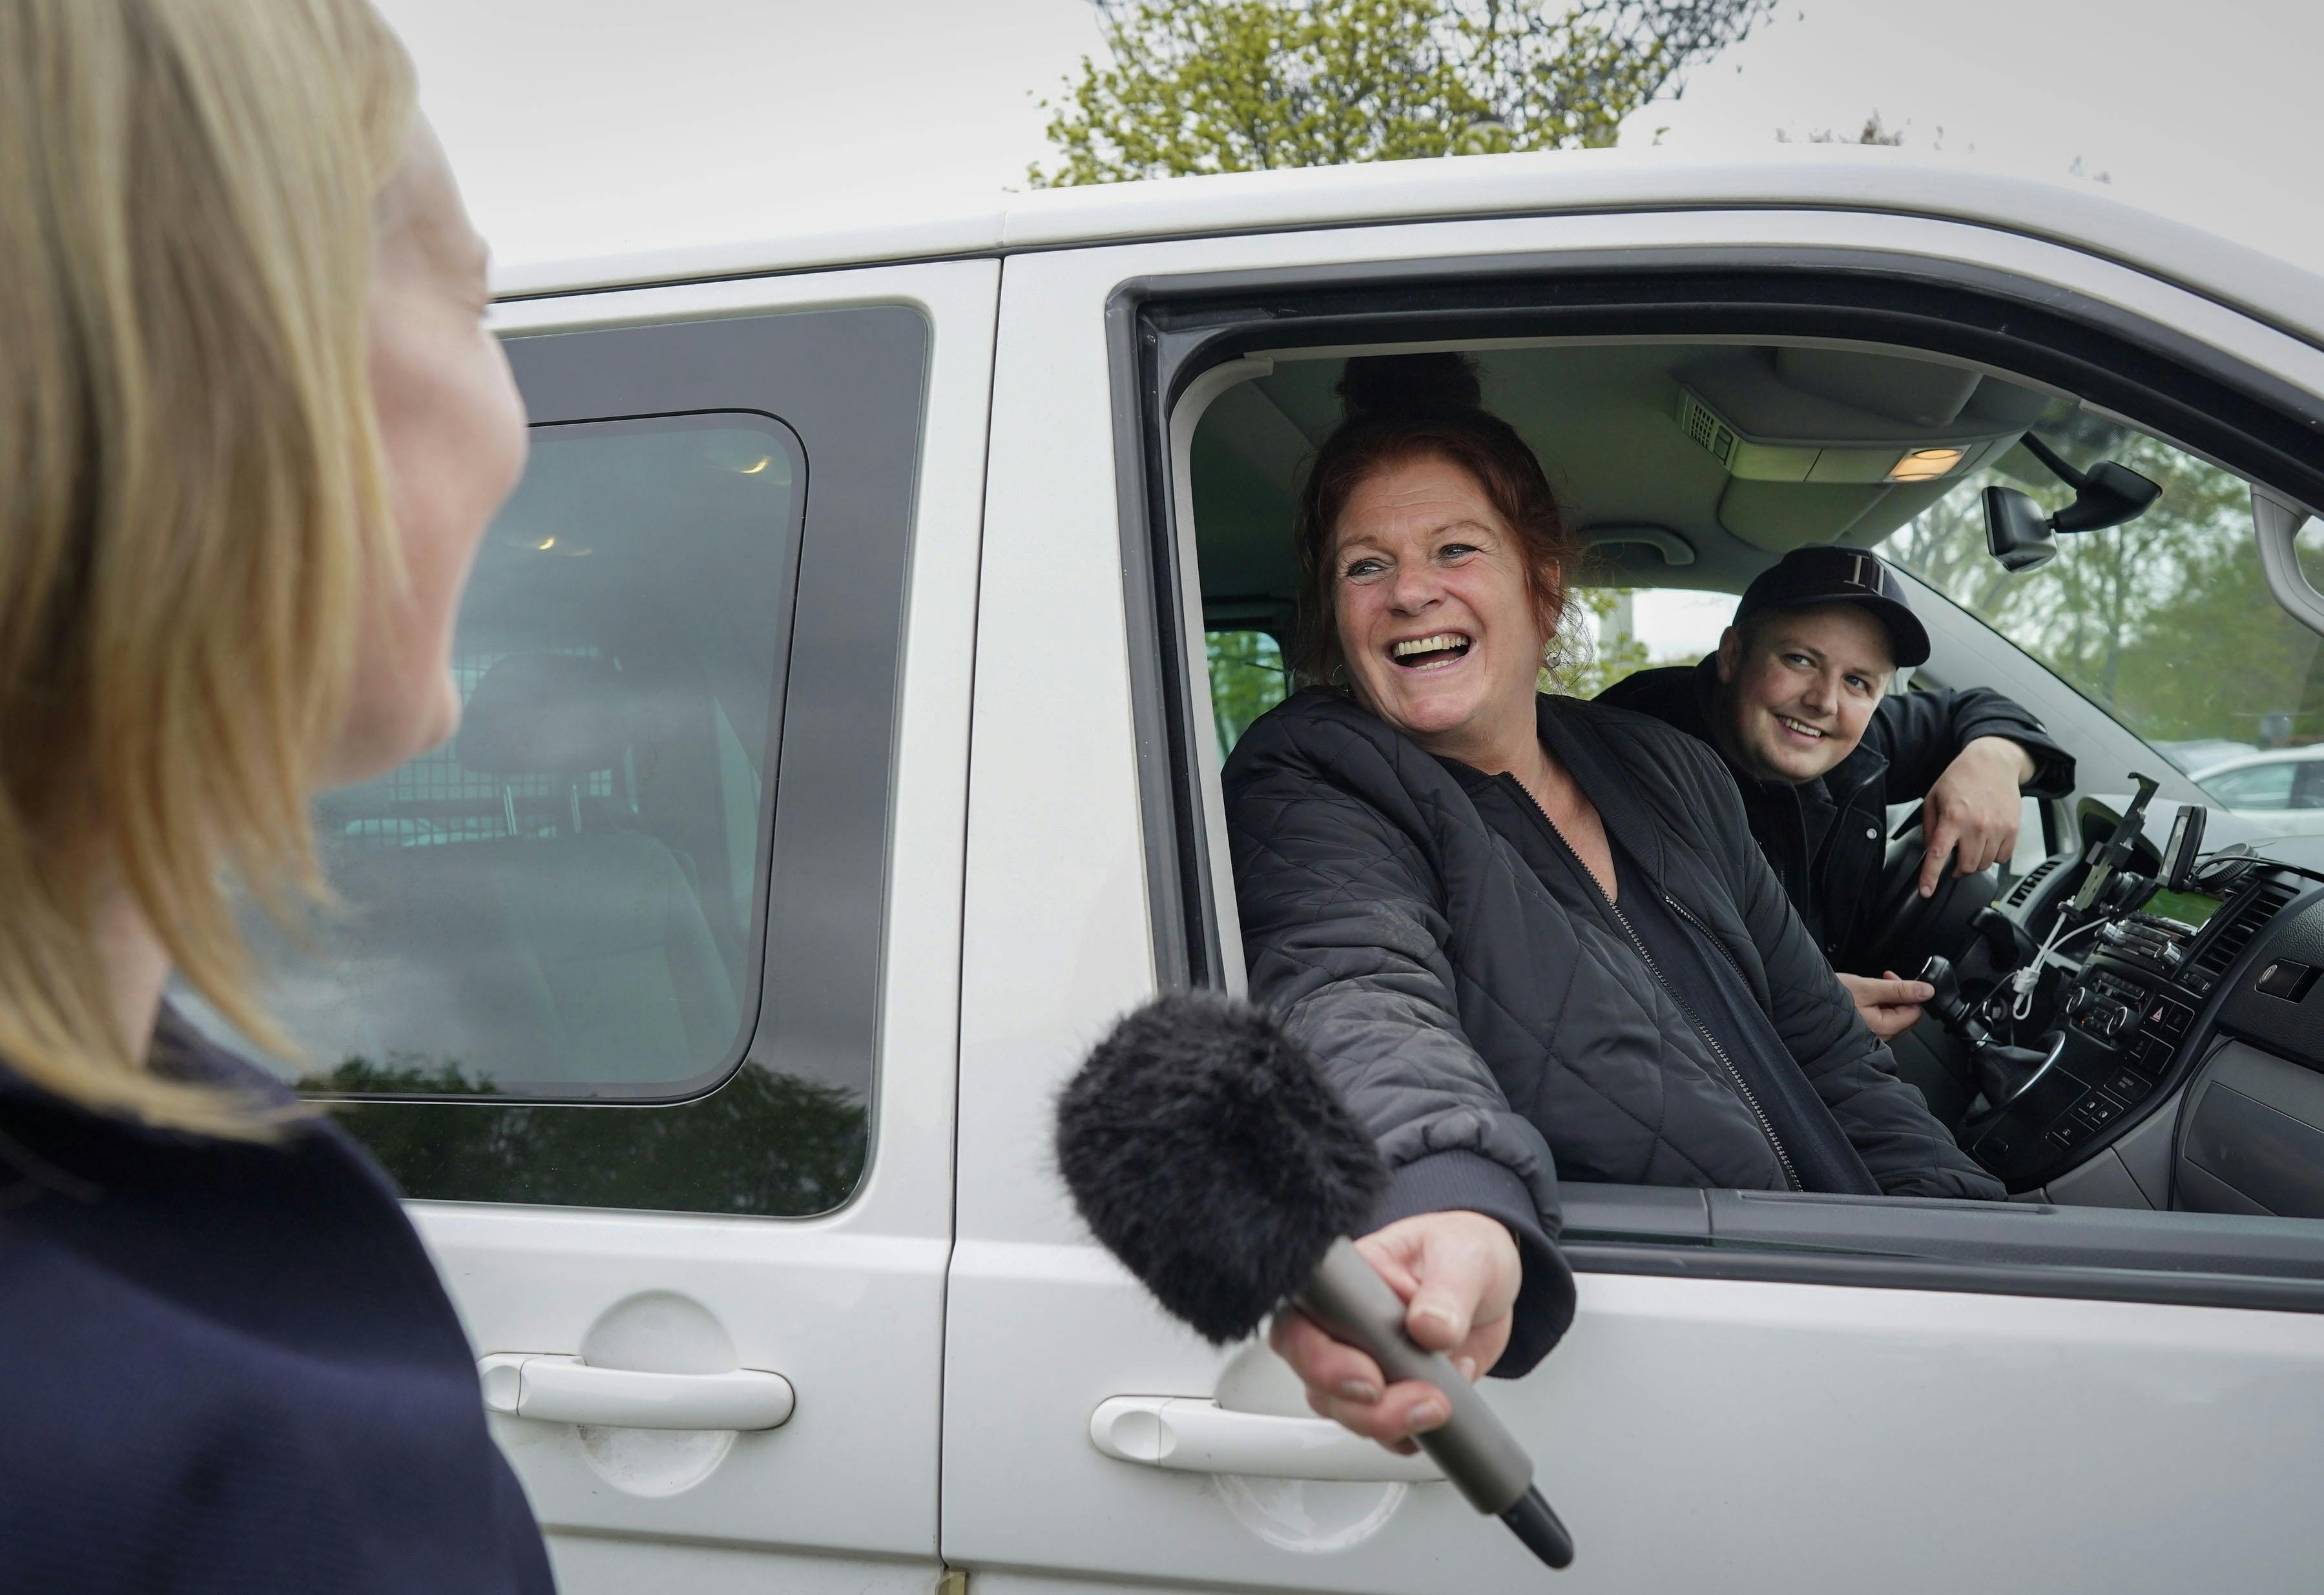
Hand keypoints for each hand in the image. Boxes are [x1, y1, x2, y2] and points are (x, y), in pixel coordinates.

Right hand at [1267, 1210, 1519, 1454]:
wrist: (1490, 1284)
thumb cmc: (1460, 1252)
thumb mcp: (1463, 1257)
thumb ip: (1446, 1290)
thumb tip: (1429, 1326)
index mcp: (1341, 1285)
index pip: (1300, 1326)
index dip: (1322, 1362)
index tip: (1370, 1379)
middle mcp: (1342, 1329)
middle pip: (1318, 1384)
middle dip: (1364, 1409)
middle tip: (1420, 1402)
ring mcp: (1365, 1365)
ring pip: (1347, 1414)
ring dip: (1392, 1424)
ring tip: (1441, 1403)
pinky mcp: (1392, 1394)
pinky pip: (1386, 1433)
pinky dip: (1416, 1432)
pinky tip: (1449, 1402)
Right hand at [1838, 970, 1932, 1039]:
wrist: (1805, 1004)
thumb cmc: (1831, 998)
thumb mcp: (1868, 988)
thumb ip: (1900, 990)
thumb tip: (1927, 991)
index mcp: (1884, 1027)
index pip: (1914, 1011)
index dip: (1908, 992)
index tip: (1890, 979)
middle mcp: (1880, 1037)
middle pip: (1905, 1016)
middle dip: (1898, 996)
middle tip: (1881, 981)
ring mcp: (1872, 1036)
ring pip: (1892, 1017)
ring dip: (1886, 1000)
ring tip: (1868, 989)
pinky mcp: (1863, 1033)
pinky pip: (1879, 1020)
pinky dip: (1876, 1006)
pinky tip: (1862, 999)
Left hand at [1919, 736, 2037, 897]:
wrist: (1993, 763)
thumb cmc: (1961, 778)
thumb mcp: (1933, 798)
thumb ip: (1929, 826)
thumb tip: (1930, 850)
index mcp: (1953, 818)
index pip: (1938, 855)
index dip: (1930, 877)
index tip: (1926, 891)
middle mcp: (1976, 826)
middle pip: (1966, 866)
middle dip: (1957, 868)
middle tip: (1954, 857)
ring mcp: (1998, 828)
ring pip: (1984, 865)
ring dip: (1975, 861)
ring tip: (1971, 843)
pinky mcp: (2013, 829)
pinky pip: (2003, 857)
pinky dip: (1993, 856)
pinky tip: (1987, 841)